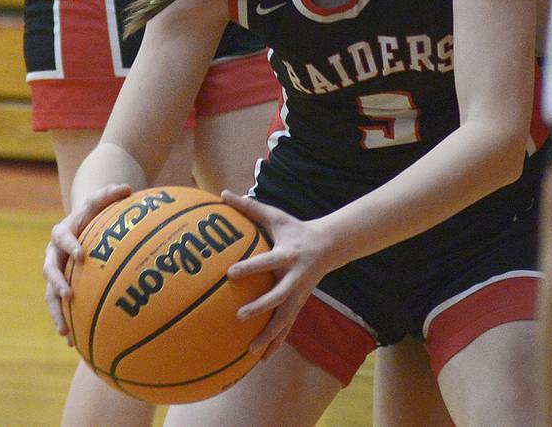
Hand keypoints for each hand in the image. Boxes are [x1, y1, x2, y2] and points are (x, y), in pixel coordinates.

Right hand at [43, 183, 130, 340]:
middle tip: (68, 295)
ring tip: (65, 332)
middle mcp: (53, 255)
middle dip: (57, 284)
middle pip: (50, 271)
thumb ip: (111, 192)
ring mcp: (55, 274)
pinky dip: (66, 323)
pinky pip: (60, 308)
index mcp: (62, 232)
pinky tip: (74, 344)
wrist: (81, 223)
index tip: (81, 254)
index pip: (62, 237)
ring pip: (50, 295)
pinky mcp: (61, 288)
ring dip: (56, 312)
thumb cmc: (94, 211)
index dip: (70, 245)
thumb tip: (127, 188)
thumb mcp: (101, 199)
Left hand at [220, 191, 336, 360]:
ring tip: (250, 351)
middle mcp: (295, 276)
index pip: (268, 261)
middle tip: (239, 316)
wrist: (328, 245)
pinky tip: (262, 359)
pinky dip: (276, 343)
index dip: (251, 267)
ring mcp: (300, 293)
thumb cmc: (295, 229)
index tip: (231, 273)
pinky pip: (287, 326)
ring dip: (270, 335)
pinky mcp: (300, 304)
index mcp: (288, 254)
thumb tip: (223, 193)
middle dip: (261, 307)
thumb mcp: (276, 216)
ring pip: (285, 318)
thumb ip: (249, 207)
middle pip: (279, 295)